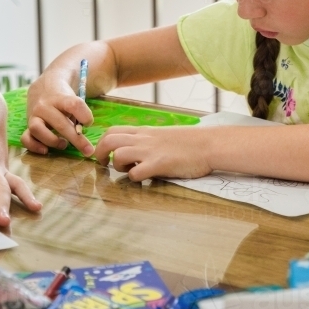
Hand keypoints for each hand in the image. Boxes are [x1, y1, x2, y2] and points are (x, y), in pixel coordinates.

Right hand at [22, 72, 94, 156]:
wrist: (42, 88)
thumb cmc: (63, 99)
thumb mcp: (72, 100)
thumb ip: (78, 114)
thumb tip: (81, 134)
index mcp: (60, 98)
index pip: (73, 105)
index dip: (84, 115)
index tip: (89, 123)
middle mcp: (45, 106)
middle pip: (60, 123)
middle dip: (76, 140)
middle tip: (88, 151)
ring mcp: (34, 116)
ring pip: (37, 129)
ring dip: (52, 141)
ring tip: (64, 145)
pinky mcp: (27, 125)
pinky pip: (26, 138)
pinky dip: (34, 146)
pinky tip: (46, 151)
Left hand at [94, 126, 212, 181]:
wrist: (209, 145)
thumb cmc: (190, 142)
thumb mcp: (164, 136)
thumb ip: (148, 141)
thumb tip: (137, 150)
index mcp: (144, 132)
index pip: (113, 130)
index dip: (102, 142)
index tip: (105, 154)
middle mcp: (143, 140)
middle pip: (108, 140)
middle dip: (99, 153)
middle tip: (103, 164)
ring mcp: (150, 152)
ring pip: (117, 155)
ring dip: (117, 165)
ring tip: (128, 170)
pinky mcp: (158, 165)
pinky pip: (135, 172)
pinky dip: (133, 178)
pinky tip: (143, 178)